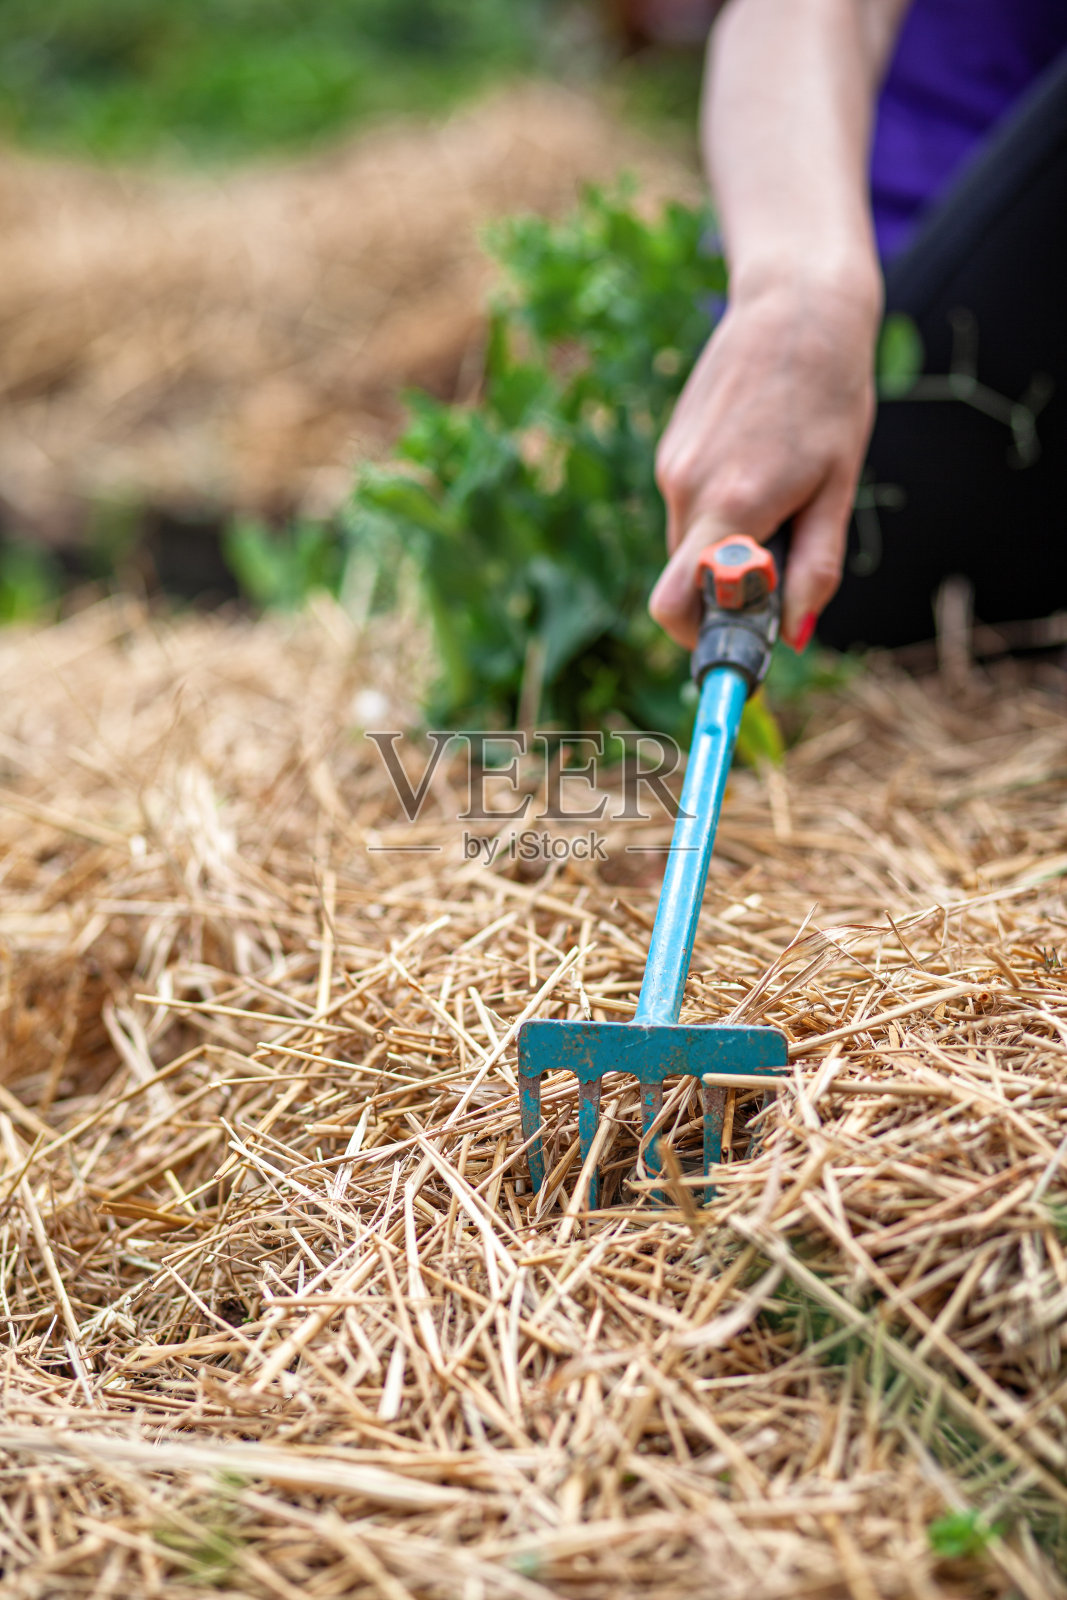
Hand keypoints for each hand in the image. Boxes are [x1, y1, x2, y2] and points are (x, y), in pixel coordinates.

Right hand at [649, 273, 879, 649]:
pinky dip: (718, 510)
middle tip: (784, 554)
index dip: (699, 637)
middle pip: (686, 579)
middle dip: (726, 589)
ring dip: (726, 545)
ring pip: (689, 542)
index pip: (675, 603)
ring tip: (779, 489)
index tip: (737, 644)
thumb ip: (816, 568)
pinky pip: (688, 507)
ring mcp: (671, 465)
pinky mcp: (670, 448)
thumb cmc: (830, 394)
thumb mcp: (838, 488)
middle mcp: (686, 487)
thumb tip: (795, 635)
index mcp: (732, 504)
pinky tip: (759, 461)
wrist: (796, 305)